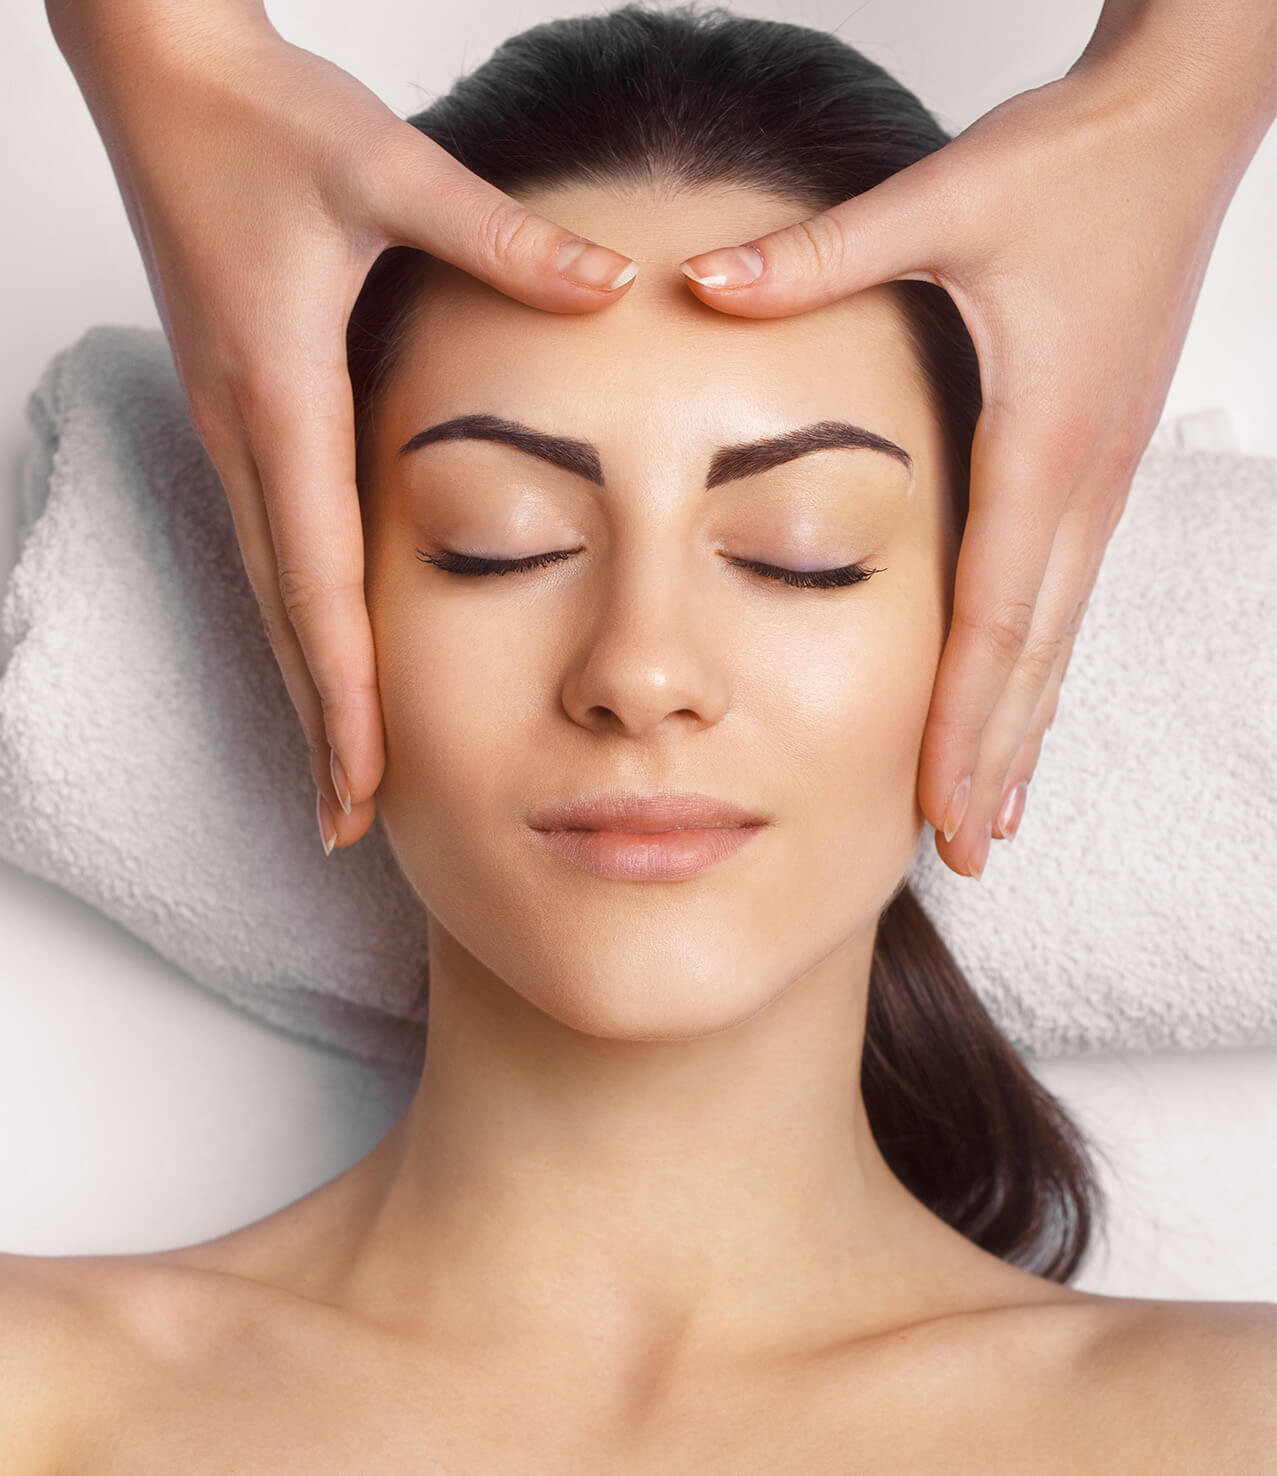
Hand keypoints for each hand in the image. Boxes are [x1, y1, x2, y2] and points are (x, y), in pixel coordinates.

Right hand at [48, 3, 637, 853]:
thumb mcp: (392, 171)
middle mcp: (248, 433)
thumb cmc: (262, 121)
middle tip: (344, 825)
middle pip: (287, 617)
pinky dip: (300, 622)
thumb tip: (612, 289)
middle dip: (319, 726)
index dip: (344, 692)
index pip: (319, 580)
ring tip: (334, 775)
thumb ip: (505, 241)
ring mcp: (236, 429)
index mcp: (282, 396)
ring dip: (306, 688)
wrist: (162, 74)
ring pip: (274, 593)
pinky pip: (272, 545)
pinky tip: (326, 659)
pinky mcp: (242, 412)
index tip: (362, 781)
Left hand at [676, 16, 1275, 879]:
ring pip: (1057, 635)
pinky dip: (1037, 663)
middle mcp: (1081, 480)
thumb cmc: (1078, 162)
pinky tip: (1019, 700)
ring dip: (1023, 727)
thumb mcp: (943, 203)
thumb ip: (820, 256)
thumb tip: (702, 286)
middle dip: (997, 760)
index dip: (966, 724)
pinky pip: (1064, 590)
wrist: (1183, 120)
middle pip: (1033, 654)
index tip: (943, 814)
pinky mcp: (1095, 458)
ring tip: (994, 813)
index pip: (996, 617)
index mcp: (1041, 440)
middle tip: (963, 854)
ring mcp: (1098, 476)